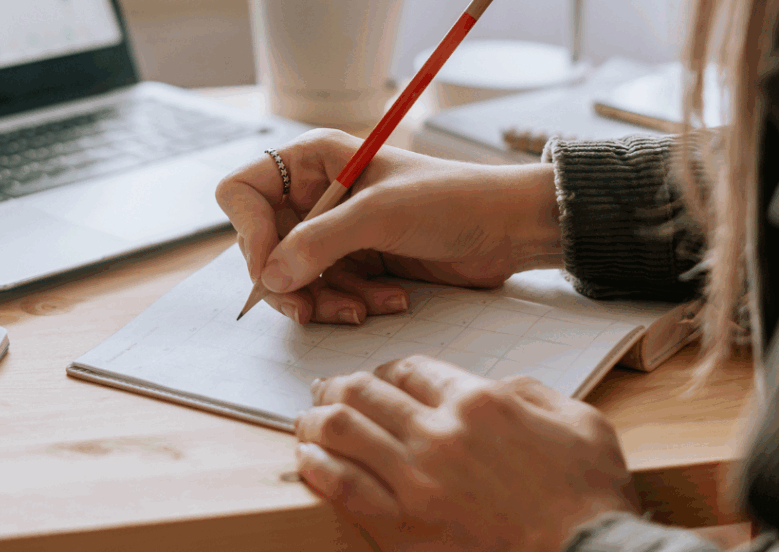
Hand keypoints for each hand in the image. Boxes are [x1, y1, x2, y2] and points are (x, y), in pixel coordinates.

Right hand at [215, 129, 560, 324]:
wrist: (507, 227)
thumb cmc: (449, 200)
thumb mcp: (379, 216)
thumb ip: (318, 243)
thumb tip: (268, 278)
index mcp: (312, 160)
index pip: (244, 193)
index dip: (249, 232)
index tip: (272, 268)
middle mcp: (314, 193)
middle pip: (263, 244)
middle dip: (289, 280)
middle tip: (310, 308)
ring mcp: (333, 229)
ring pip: (293, 276)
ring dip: (324, 299)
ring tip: (365, 307)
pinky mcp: (354, 260)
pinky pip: (325, 292)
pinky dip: (349, 304)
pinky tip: (388, 301)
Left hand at [294, 356, 638, 551]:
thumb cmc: (591, 498)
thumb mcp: (579, 421)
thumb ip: (531, 392)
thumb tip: (500, 387)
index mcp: (478, 401)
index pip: (410, 369)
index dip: (387, 370)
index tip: (380, 378)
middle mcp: (439, 433)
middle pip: (366, 392)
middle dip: (338, 385)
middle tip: (324, 388)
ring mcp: (418, 481)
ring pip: (345, 431)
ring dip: (316, 418)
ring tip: (305, 418)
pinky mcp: (406, 527)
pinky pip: (344, 487)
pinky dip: (318, 467)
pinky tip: (306, 459)